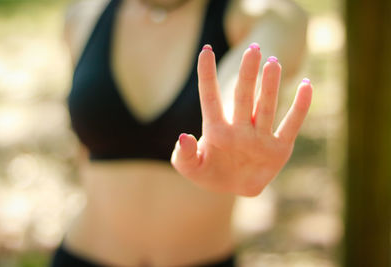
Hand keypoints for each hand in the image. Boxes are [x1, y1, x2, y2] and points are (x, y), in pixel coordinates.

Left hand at [171, 44, 311, 196]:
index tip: (206, 51)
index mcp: (215, 130)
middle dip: (247, 74)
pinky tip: (307, 86)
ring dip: (270, 86)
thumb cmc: (208, 173)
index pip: (210, 98)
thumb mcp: (190, 168)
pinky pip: (291, 126)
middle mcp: (239, 129)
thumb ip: (183, 155)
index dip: (207, 75)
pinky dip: (300, 108)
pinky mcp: (278, 149)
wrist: (232, 188)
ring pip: (265, 108)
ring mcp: (259, 137)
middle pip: (243, 98)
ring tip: (273, 63)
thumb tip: (184, 136)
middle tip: (252, 50)